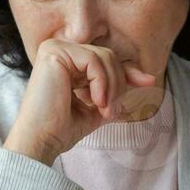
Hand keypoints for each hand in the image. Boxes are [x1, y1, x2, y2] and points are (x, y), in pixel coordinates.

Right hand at [3, 39, 158, 165]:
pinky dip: (102, 83)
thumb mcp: (98, 107)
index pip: (105, 59)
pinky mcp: (54, 52)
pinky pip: (93, 60)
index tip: (149, 83)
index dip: (128, 71)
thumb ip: (118, 92)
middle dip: (119, 85)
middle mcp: (59, 50)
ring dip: (112, 88)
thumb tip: (149, 80)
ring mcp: (55, 48)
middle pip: (107, 56)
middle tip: (114, 113)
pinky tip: (97, 102)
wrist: (40, 141)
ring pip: (104, 57)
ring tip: (106, 112)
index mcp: (66, 62)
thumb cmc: (62, 129)